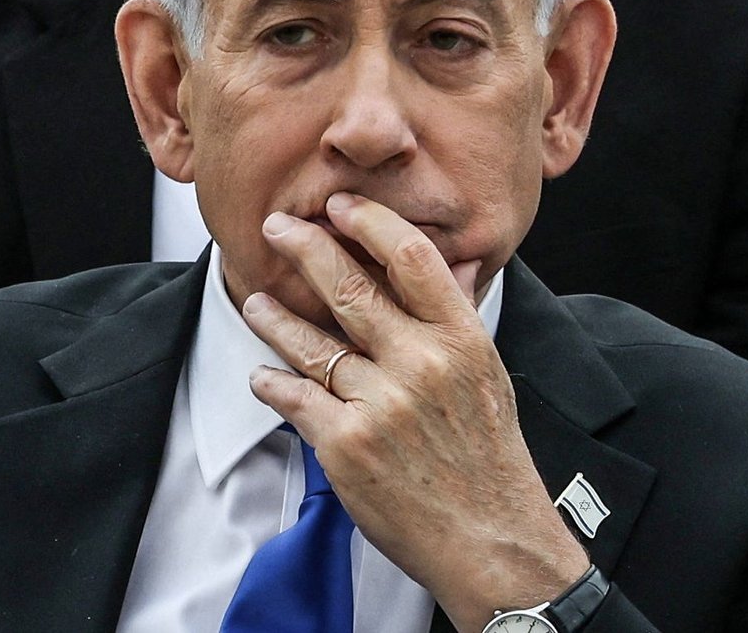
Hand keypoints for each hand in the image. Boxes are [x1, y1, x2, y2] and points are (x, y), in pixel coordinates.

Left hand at [244, 192, 588, 631]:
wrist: (492, 541)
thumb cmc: (490, 459)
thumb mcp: (488, 376)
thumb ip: (456, 323)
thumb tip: (442, 267)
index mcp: (462, 339)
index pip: (410, 256)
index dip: (369, 222)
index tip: (340, 205)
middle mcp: (421, 364)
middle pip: (349, 287)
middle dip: (304, 248)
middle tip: (276, 226)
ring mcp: (381, 404)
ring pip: (310, 342)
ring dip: (274, 317)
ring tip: (255, 302)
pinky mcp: (346, 445)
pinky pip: (294, 397)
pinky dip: (272, 382)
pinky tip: (262, 375)